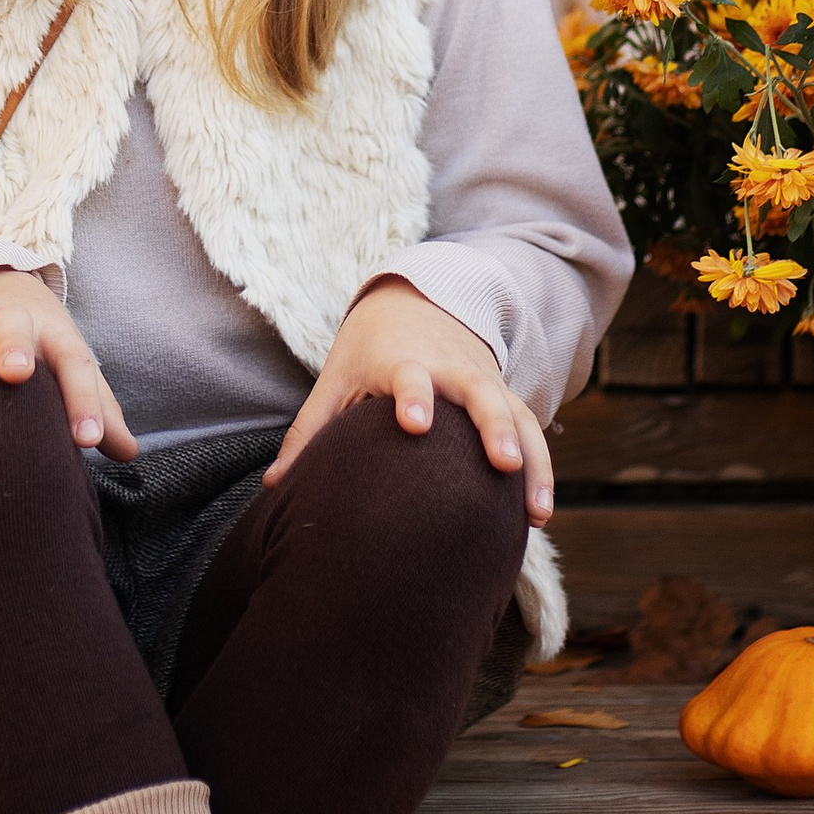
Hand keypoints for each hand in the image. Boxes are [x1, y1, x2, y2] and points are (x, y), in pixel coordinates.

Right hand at [0, 268, 136, 458]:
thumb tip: (129, 453)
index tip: (88, 442)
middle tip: (16, 371)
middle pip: (12, 326)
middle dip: (13, 346)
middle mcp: (4, 320)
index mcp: (51, 337)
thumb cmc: (42, 347)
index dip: (84, 402)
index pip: (75, 366)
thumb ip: (96, 408)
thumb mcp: (69, 368)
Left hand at [266, 277, 553, 523]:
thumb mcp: (336, 380)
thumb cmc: (367, 351)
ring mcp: (484, 382)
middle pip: (479, 395)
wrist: (417, 300)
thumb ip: (309, 431)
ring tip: (537, 512)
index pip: (410, 376)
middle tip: (503, 463)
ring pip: (516, 416)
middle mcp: (451, 370)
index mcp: (403, 361)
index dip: (413, 396)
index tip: (414, 423)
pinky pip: (531, 430)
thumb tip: (274, 486)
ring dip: (531, 460)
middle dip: (493, 428)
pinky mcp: (505, 396)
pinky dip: (539, 468)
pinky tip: (538, 513)